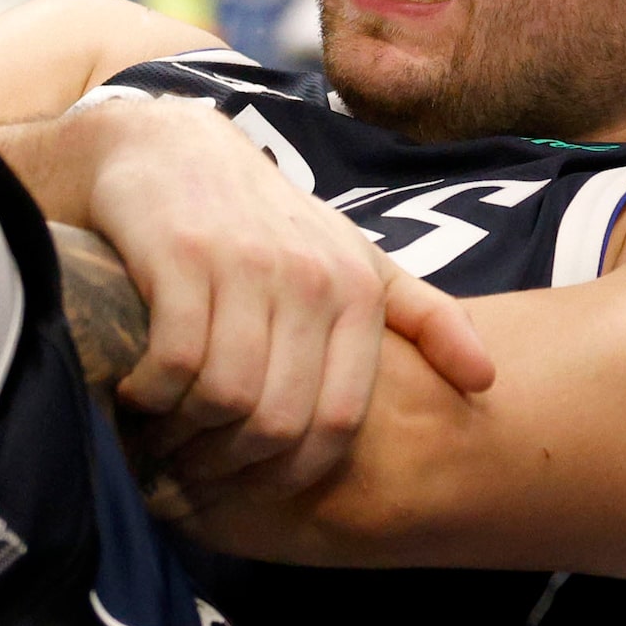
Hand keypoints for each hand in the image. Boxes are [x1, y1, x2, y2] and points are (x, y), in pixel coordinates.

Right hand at [76, 99, 495, 494]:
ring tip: (164, 433)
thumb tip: (487, 381)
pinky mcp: (179, 254)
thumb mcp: (352, 257)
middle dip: (230, 462)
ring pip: (228, 398)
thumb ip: (422, 317)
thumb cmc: (262, 222)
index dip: (288, 473)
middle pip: (278, 421)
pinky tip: (137, 392)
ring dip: (186, 434)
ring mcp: (245, 263)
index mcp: (358, 288)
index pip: (337, 423)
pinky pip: (173, 362)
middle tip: (192, 465)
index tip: (247, 480)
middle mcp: (310, 275)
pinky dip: (151, 395)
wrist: (167, 145)